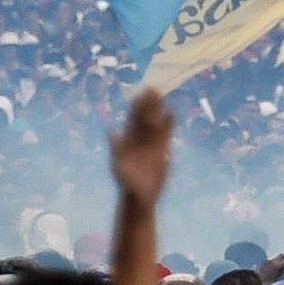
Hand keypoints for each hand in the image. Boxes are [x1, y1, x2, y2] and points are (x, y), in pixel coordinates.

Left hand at [109, 84, 174, 206]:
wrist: (139, 195)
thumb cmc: (126, 181)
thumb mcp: (118, 165)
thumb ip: (116, 148)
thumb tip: (111, 132)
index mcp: (127, 140)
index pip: (132, 120)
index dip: (136, 107)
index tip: (140, 94)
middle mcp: (139, 138)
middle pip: (145, 118)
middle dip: (149, 104)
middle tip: (154, 89)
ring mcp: (151, 143)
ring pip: (155, 123)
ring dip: (158, 110)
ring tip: (162, 96)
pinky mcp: (162, 149)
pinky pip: (166, 134)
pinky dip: (168, 124)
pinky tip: (171, 113)